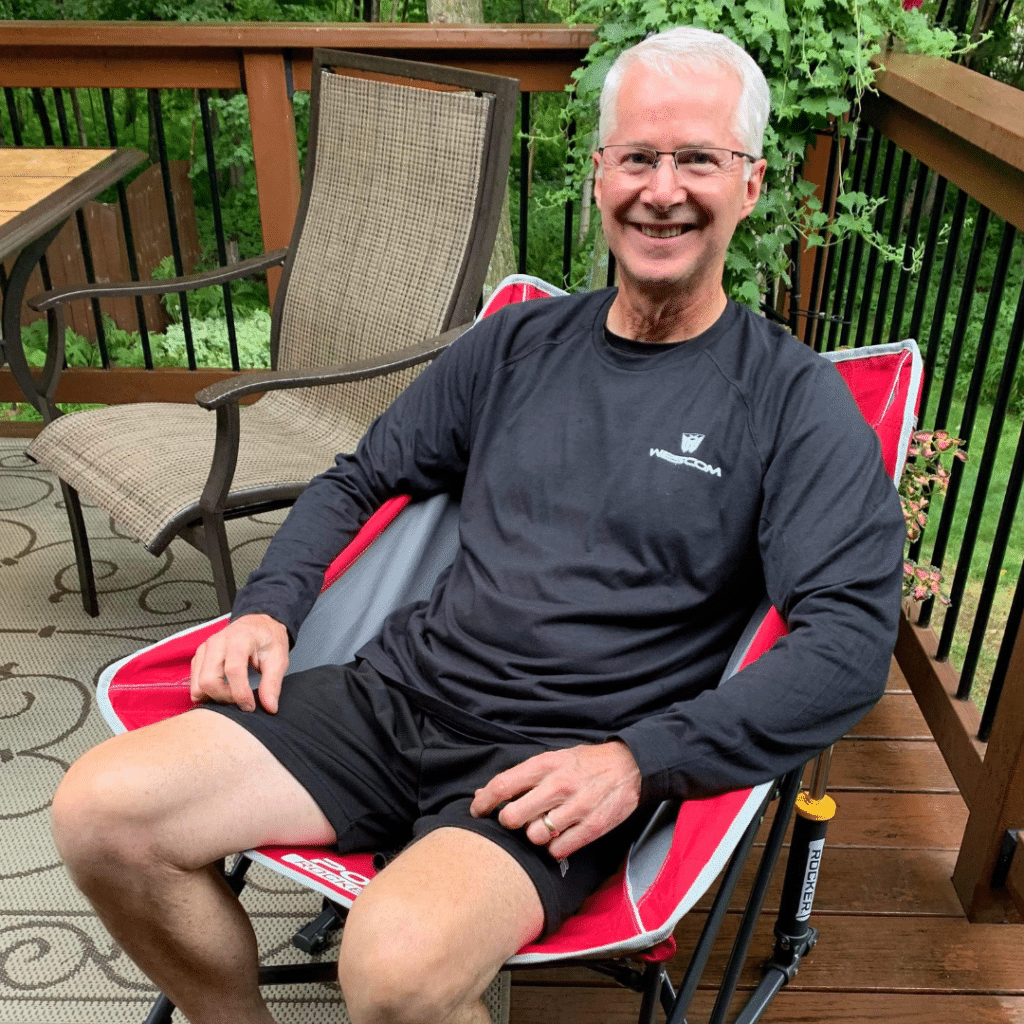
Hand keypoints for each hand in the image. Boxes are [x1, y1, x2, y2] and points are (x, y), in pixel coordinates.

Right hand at [189, 613, 289, 712]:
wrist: (257, 625)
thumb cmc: (268, 639)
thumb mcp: (279, 659)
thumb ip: (273, 683)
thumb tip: (270, 706)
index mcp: (240, 639)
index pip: (233, 670)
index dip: (240, 694)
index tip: (250, 705)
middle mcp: (217, 642)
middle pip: (208, 680)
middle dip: (224, 697)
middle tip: (241, 700)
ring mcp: (205, 649)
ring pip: (197, 684)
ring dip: (213, 697)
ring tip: (233, 695)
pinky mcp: (199, 657)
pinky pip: (194, 682)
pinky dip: (206, 692)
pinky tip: (223, 690)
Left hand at [469, 741, 640, 858]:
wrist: (630, 765)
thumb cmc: (584, 763)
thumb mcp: (552, 759)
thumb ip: (520, 777)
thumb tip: (482, 795)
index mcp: (545, 764)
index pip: (502, 786)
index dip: (484, 802)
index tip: (478, 810)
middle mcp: (558, 786)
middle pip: (513, 817)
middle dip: (509, 822)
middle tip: (516, 819)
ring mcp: (576, 808)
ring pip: (534, 837)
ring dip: (534, 835)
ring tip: (543, 826)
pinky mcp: (593, 827)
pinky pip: (559, 850)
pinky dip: (555, 847)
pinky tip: (560, 835)